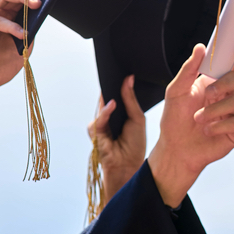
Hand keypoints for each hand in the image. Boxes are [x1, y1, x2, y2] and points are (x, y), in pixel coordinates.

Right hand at [88, 75, 146, 198]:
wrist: (129, 165)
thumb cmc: (135, 143)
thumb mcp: (137, 118)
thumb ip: (130, 99)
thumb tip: (128, 78)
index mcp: (118, 113)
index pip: (115, 94)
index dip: (117, 82)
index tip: (121, 67)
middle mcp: (107, 117)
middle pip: (106, 97)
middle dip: (110, 85)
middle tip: (115, 70)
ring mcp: (100, 124)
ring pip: (101, 106)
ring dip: (108, 96)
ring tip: (114, 82)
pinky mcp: (96, 133)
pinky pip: (99, 119)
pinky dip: (105, 112)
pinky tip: (112, 105)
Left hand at [148, 42, 233, 206]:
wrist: (175, 148)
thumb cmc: (175, 119)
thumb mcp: (176, 90)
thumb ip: (189, 69)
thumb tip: (200, 47)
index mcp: (214, 83)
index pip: (232, 64)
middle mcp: (226, 96)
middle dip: (225, 83)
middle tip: (209, 93)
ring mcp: (233, 113)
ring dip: (214, 110)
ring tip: (198, 119)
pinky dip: (220, 126)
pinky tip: (207, 131)